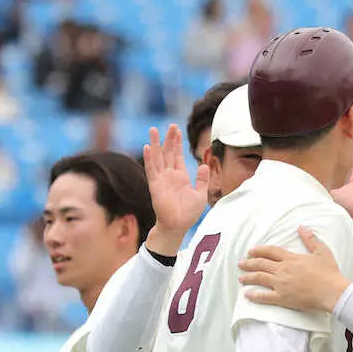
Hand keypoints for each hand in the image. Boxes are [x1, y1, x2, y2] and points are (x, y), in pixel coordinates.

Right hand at [142, 125, 209, 255]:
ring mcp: (161, 179)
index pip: (177, 155)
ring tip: (153, 130)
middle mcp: (169, 175)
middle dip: (169, 139)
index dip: (177, 143)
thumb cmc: (188, 213)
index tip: (176, 130)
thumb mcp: (200, 194)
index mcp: (180, 176)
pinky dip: (149, 159)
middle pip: (168, 153)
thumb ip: (202, 179)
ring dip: (155, 144)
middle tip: (170, 125)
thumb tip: (204, 164)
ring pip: (158, 157)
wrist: (178, 225)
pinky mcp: (155, 185)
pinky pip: (151, 170)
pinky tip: (147, 147)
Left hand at [239, 228, 349, 311]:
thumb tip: (301, 227)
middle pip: (261, 264)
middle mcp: (283, 270)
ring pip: (259, 278)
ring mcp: (281, 284)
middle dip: (249, 263)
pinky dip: (254, 295)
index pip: (270, 251)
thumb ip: (310, 239)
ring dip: (248, 277)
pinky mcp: (282, 297)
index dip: (259, 250)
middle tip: (241, 263)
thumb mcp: (322, 251)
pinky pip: (264, 296)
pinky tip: (247, 294)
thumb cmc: (329, 272)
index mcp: (291, 258)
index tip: (251, 251)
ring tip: (241, 278)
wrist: (332, 291)